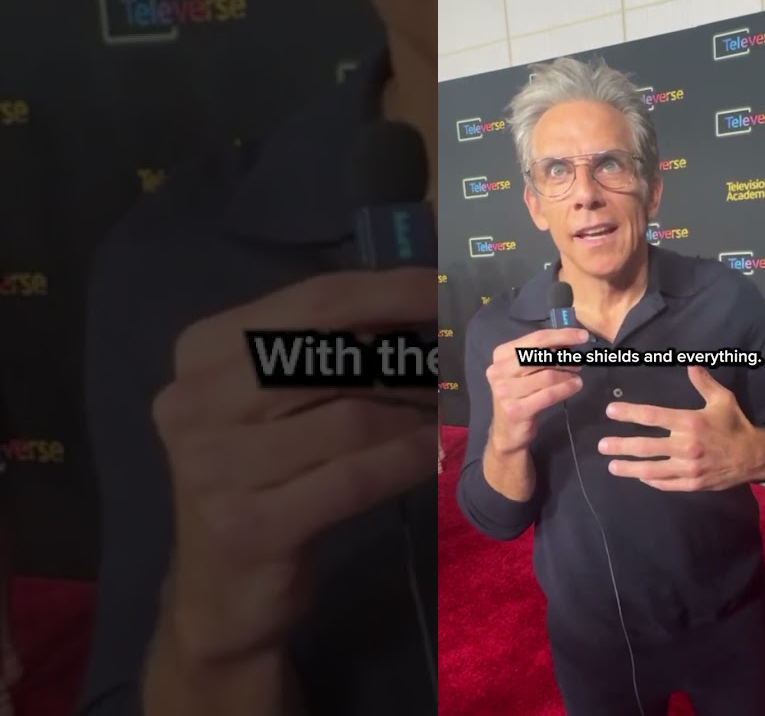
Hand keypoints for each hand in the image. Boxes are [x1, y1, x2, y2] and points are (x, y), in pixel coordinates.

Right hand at [151, 268, 438, 665]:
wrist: (218, 593)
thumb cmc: (262, 479)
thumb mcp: (278, 403)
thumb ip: (327, 351)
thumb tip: (421, 304)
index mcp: (202, 352)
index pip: (314, 301)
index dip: (391, 291)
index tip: (445, 288)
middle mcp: (194, 401)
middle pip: (334, 353)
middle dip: (409, 356)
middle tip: (454, 364)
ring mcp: (214, 465)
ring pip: (353, 417)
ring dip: (415, 413)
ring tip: (444, 413)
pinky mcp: (250, 524)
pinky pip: (357, 475)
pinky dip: (408, 458)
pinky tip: (436, 453)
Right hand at [486, 328, 588, 452]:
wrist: (507, 431)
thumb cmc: (520, 396)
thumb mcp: (525, 371)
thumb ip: (541, 354)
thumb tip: (568, 341)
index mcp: (501, 355)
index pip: (536, 339)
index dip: (562, 335)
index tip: (582, 335)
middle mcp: (499, 370)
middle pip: (542, 355)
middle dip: (566, 357)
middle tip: (579, 362)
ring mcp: (505, 391)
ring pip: (548, 375)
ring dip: (568, 375)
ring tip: (576, 377)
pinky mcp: (516, 409)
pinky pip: (549, 394)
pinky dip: (566, 388)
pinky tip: (575, 386)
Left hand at [599, 365, 764, 490]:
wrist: (754, 456)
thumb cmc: (735, 425)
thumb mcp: (723, 399)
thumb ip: (704, 383)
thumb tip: (690, 365)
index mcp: (691, 422)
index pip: (653, 417)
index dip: (630, 413)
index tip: (611, 411)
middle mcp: (686, 446)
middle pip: (646, 446)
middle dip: (621, 446)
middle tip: (602, 445)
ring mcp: (688, 468)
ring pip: (652, 469)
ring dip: (629, 468)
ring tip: (612, 466)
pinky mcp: (693, 483)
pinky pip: (666, 483)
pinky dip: (651, 481)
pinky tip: (639, 477)